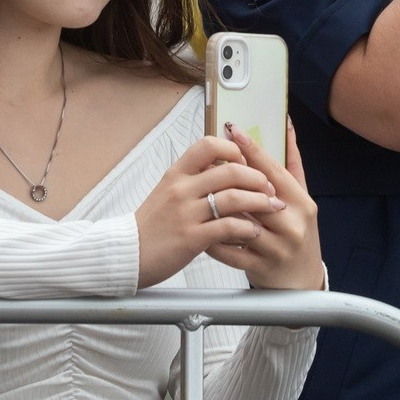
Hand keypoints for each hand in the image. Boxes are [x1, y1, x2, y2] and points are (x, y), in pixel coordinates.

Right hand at [132, 136, 282, 287]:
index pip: (208, 144)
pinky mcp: (192, 238)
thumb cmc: (153, 225)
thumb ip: (193, 178)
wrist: (127, 255)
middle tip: (269, 188)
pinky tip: (254, 231)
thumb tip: (224, 165)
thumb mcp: (168, 192)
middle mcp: (181, 189)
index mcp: (176, 174)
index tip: (246, 162)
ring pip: (234, 197)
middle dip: (257, 178)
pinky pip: (228, 227)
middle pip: (230, 170)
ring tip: (271, 208)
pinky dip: (247, 228)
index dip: (234, 149)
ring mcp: (186, 213)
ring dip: (260, 202)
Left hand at [208, 123, 322, 290]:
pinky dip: (214, 239)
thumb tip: (286, 125)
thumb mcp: (300, 199)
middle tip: (207, 161)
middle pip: (255, 194)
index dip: (252, 148)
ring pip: (240, 222)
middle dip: (229, 177)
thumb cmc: (298, 234)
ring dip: (218, 207)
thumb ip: (292, 164)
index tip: (233, 130)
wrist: (302, 284)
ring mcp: (276, 248)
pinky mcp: (260, 268)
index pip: (274, 170)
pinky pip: (230, 251)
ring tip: (199, 192)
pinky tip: (201, 227)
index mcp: (301, 203)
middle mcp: (292, 224)